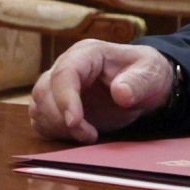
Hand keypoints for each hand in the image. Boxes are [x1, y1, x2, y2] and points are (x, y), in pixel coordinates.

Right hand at [29, 38, 174, 142]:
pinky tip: (76, 136)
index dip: (65, 99)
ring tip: (87, 136)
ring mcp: (58, 86)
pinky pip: (40, 119)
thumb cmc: (146, 74)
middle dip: (61, 118)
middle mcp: (66, 66)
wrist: (144, 85)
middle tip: (89, 135)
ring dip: (56, 126)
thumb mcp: (152, 74)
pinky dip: (52, 132)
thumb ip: (139, 82)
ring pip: (38, 106)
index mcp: (87, 53)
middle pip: (45, 91)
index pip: (65, 73)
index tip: (75, 122)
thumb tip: (121, 93)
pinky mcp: (56, 105)